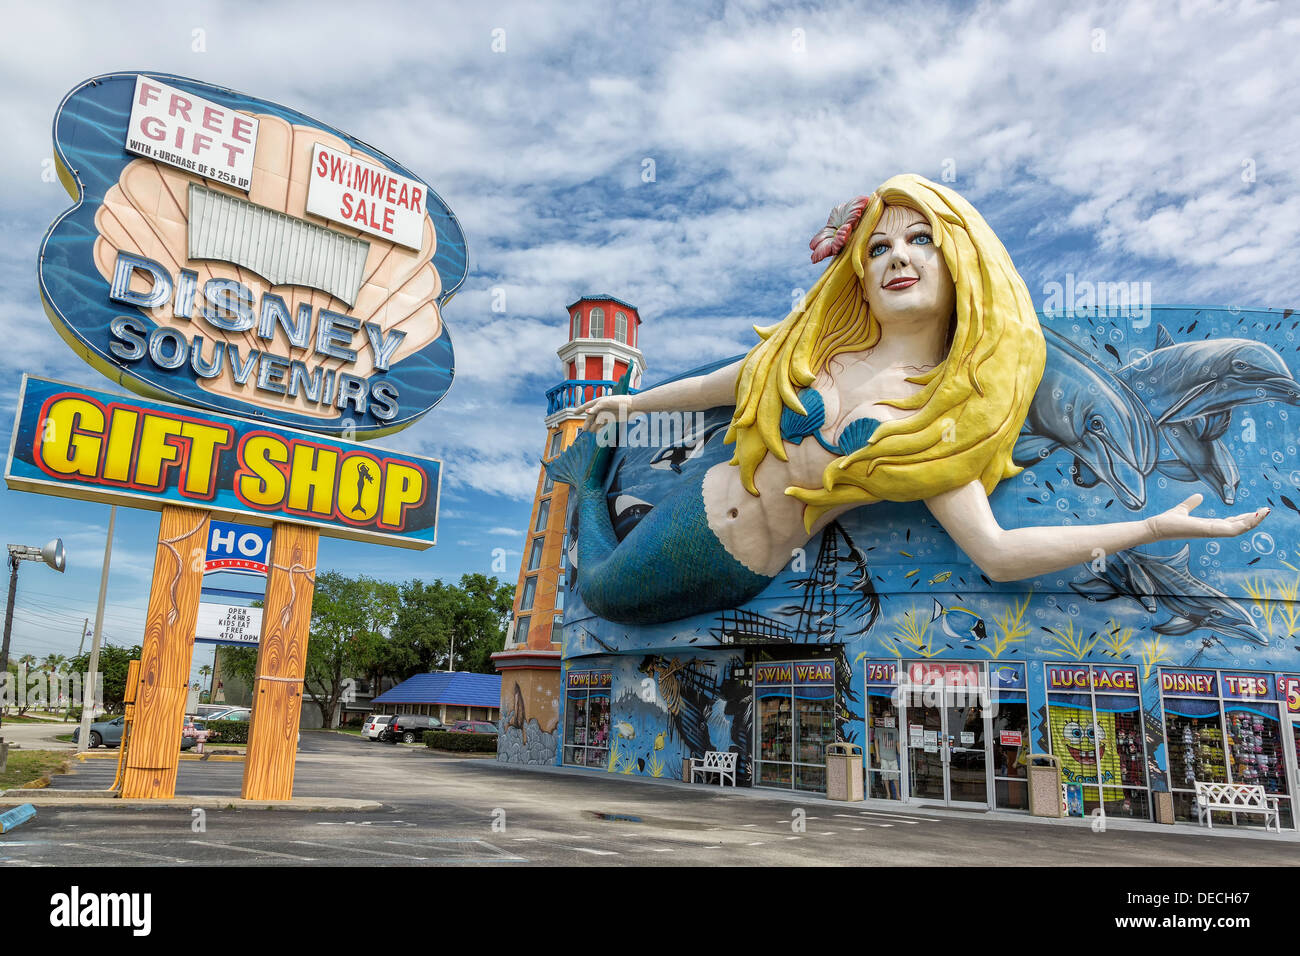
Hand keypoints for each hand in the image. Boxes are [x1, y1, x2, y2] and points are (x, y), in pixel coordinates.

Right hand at [579, 393, 635, 431]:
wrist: (632, 407)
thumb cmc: (619, 402)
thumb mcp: (606, 403)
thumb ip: (596, 408)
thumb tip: (587, 412)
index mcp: (599, 402)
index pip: (587, 405)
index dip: (580, 409)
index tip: (574, 413)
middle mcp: (602, 408)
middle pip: (591, 416)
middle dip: (587, 423)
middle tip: (584, 430)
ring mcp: (606, 414)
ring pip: (597, 421)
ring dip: (594, 427)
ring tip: (591, 431)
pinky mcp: (611, 419)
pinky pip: (603, 425)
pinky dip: (600, 428)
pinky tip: (598, 433)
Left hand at [1146, 494, 1268, 540]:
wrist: (1156, 528)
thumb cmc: (1167, 521)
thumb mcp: (1183, 509)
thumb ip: (1191, 503)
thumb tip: (1198, 496)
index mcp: (1208, 525)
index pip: (1231, 523)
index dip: (1244, 518)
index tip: (1256, 511)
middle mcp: (1212, 530)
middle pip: (1238, 526)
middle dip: (1253, 519)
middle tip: (1266, 511)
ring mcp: (1212, 532)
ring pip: (1239, 529)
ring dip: (1253, 521)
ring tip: (1265, 512)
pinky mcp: (1209, 531)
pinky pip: (1233, 529)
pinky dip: (1246, 523)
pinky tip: (1255, 515)